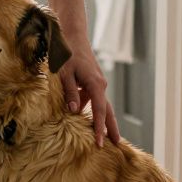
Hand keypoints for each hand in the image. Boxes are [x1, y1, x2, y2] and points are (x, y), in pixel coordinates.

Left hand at [57, 30, 120, 147]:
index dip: (99, 128)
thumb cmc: (66, 54)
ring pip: (101, 105)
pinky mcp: (93, 81)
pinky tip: (84, 118)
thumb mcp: (64, 74)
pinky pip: (93, 99)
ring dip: (101, 120)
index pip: (99, 111)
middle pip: (107, 111)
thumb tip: (75, 111)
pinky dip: (91, 109)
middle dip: (111, 128)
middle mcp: (100, 84)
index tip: (100, 142)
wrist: (72, 36)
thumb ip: (70, 92)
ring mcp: (98, 83)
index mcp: (95, 84)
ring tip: (104, 138)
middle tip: (117, 145)